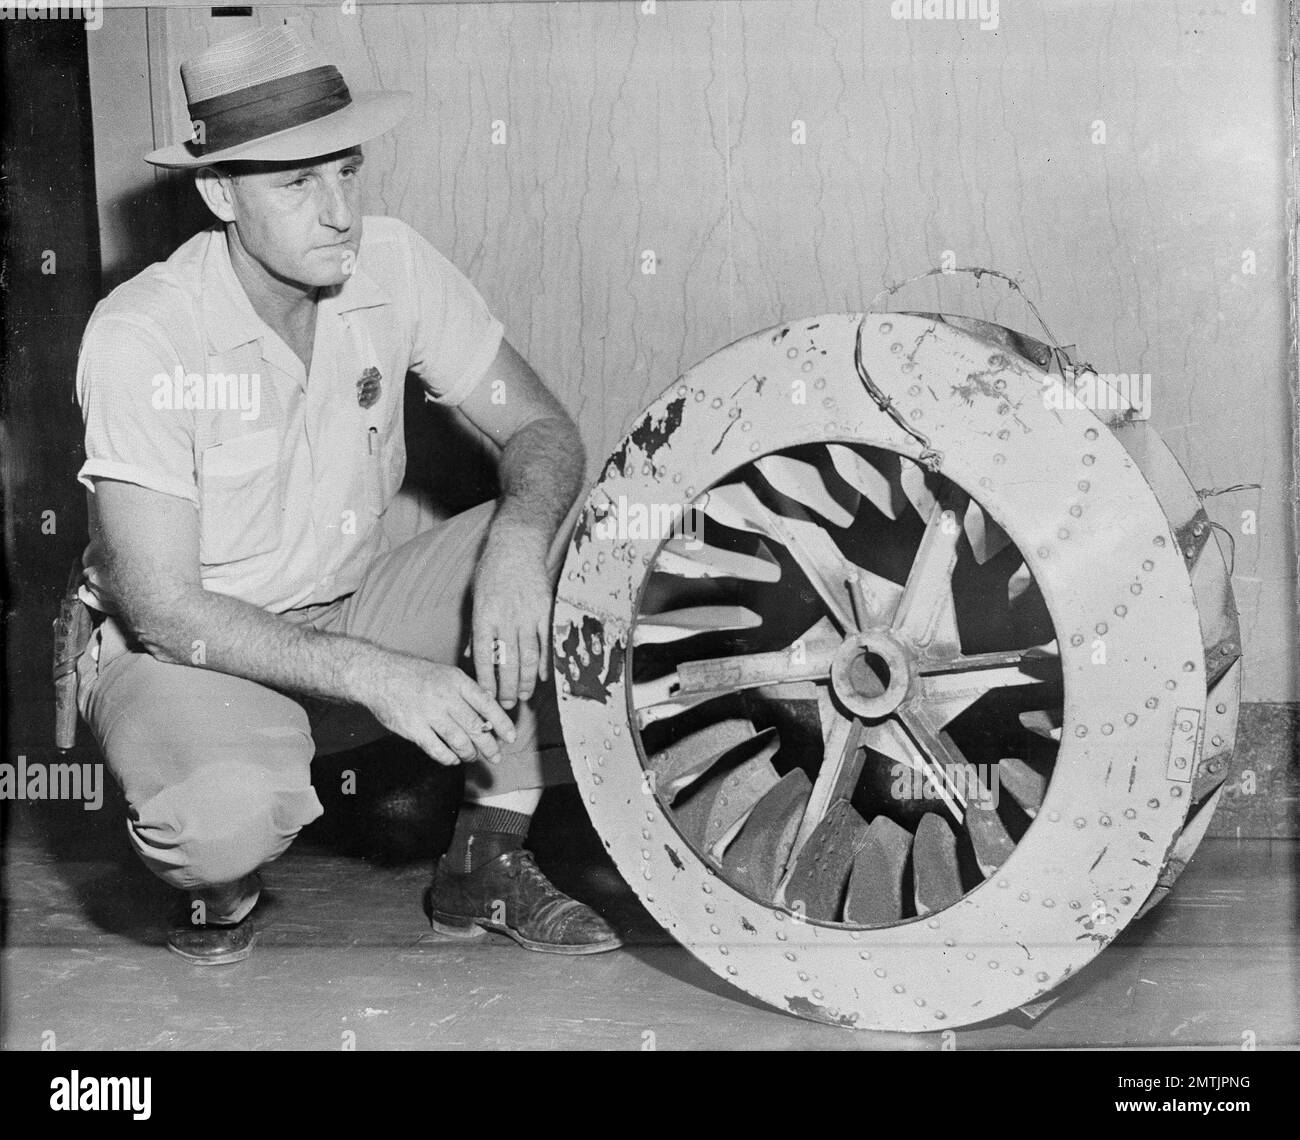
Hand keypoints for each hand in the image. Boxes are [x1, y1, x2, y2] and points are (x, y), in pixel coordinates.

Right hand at [361, 652, 514, 765]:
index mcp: (457, 681)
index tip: (511, 737)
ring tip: (472, 756)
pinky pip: (437, 749)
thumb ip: (466, 692)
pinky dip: (448, 757)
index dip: (502, 723)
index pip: (487, 705)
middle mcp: (446, 697)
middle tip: (496, 755)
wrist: (379, 675)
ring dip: (469, 753)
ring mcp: (429, 713)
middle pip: (476, 727)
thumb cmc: (414, 674)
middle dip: (490, 745)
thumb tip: (489, 712)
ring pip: (459, 741)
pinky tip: (452, 758)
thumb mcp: (445, 674)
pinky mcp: (413, 728)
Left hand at [472, 528, 553, 708]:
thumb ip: (476, 630)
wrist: (517, 545)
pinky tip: (544, 677)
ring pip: (528, 655)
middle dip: (506, 687)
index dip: (486, 680)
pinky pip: (546, 641)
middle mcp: (506, 618)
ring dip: (527, 680)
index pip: (484, 656)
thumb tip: (471, 657)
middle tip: (506, 705)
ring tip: (524, 696)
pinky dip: (546, 661)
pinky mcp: (545, 609)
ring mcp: (527, 614)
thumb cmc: (492, 572)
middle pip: (507, 662)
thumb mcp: (475, 599)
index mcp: (485, 616)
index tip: (486, 698)